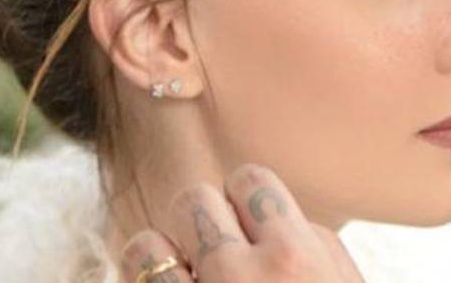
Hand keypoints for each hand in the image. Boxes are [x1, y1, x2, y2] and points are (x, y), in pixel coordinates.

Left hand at [121, 164, 363, 282]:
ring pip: (145, 245)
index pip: (250, 179)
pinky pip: (133, 280)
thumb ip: (316, 243)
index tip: (254, 223)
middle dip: (205, 221)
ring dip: (161, 256)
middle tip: (220, 250)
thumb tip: (280, 212)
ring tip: (182, 272)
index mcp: (293, 254)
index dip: (249, 198)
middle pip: (195, 199)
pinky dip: (145, 279)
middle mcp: (239, 275)